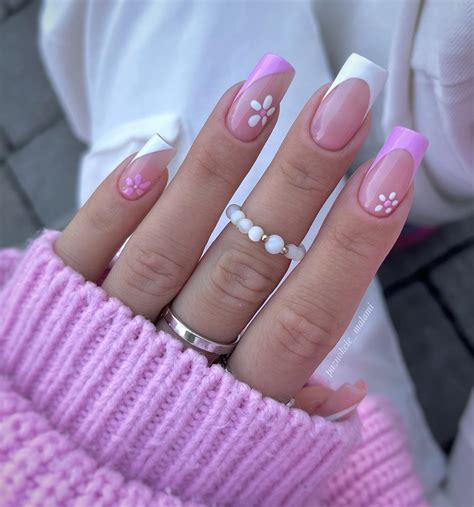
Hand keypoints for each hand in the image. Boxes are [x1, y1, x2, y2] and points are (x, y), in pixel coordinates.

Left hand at [54, 55, 425, 418]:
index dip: (354, 245)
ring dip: (217, 168)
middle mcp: (174, 367)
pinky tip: (157, 151)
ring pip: (167, 250)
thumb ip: (292, 413)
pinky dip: (117, 205)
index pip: (308, 319)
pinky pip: (84, 254)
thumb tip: (349, 393)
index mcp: (236, 404)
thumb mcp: (245, 449)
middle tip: (344, 102)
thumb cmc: (179, 447)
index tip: (393, 167)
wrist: (70, 473)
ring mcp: (107, 334)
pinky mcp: (56, 310)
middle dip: (300, 182)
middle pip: (245, 266)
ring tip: (262, 92)